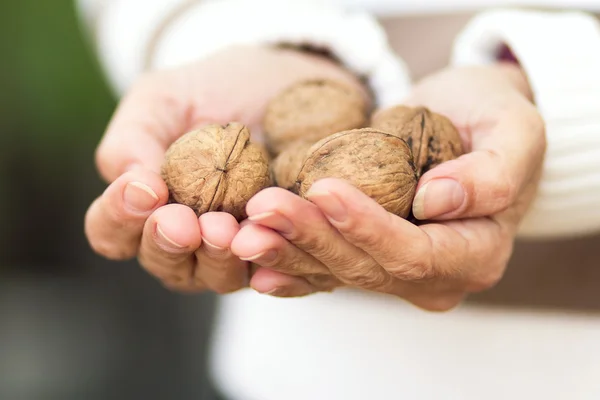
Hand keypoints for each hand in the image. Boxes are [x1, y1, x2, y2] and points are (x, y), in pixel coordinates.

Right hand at [84, 45, 367, 292]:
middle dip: (166, 243)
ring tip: (223, 228)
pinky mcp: (274, 248)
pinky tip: (265, 236)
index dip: (119, 217)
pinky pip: (268, 267)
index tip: (144, 188)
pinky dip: (263, 256)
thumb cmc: (215, 91)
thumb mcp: (164, 99)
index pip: (111, 230)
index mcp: (145, 205)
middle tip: (181, 221)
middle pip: (160, 262)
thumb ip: (133, 139)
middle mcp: (183, 237)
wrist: (286, 85)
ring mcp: (229, 250)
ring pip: (211, 276)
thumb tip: (132, 184)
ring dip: (214, 257)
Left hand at [234, 63, 545, 309]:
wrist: (467, 122)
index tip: (323, 190)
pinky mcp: (368, 258)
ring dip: (287, 253)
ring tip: (244, 232)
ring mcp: (396, 273)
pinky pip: (326, 271)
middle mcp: (434, 276)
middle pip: (365, 268)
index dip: (366, 228)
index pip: (414, 253)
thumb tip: (437, 203)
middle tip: (262, 209)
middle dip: (311, 239)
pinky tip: (255, 267)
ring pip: (336, 272)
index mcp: (475, 254)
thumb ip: (492, 174)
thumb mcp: (515, 131)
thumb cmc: (492, 119)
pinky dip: (290, 268)